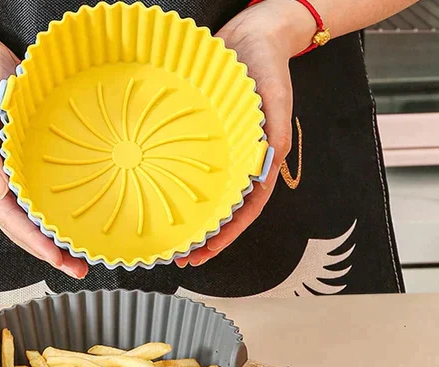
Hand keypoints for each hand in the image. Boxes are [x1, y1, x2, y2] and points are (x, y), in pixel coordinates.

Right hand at [0, 40, 87, 279]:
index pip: (11, 222)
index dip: (35, 244)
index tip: (58, 260)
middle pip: (22, 231)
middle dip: (49, 254)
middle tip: (79, 270)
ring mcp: (7, 180)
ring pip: (30, 222)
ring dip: (53, 243)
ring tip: (78, 259)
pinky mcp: (19, 170)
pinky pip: (35, 203)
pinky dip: (51, 220)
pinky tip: (68, 227)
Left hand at [177, 0, 313, 267]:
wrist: (251, 36)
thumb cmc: (266, 68)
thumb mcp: (276, 102)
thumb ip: (272, 139)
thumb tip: (265, 174)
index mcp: (259, 163)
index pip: (245, 211)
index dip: (226, 236)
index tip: (205, 253)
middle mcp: (239, 166)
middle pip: (223, 213)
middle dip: (205, 239)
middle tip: (182, 258)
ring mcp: (221, 157)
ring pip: (206, 198)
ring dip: (192, 223)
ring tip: (172, 243)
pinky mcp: (203, 144)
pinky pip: (191, 174)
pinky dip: (179, 192)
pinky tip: (163, 201)